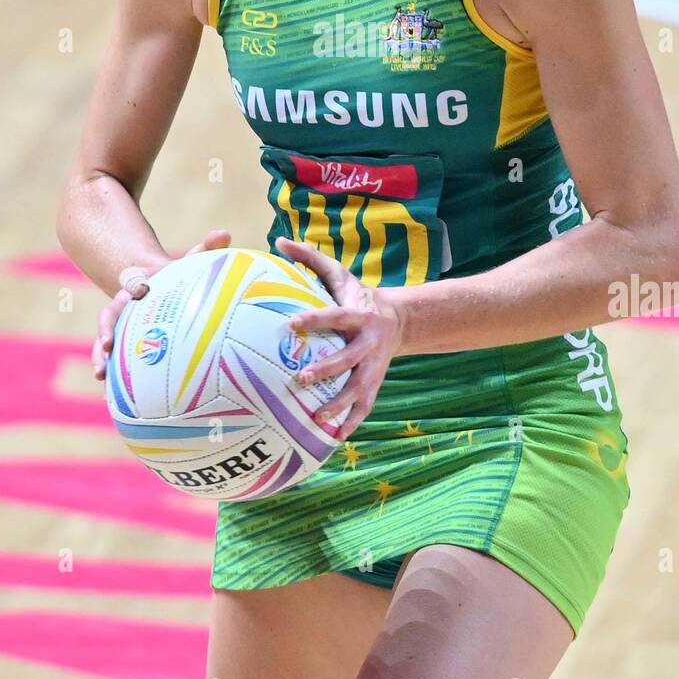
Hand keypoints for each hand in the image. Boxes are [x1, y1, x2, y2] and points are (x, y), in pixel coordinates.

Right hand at [92, 229, 231, 378]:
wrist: (154, 286)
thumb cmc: (176, 278)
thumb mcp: (189, 263)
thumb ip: (205, 249)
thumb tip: (225, 232)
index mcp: (137, 288)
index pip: (131, 286)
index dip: (133, 289)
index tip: (137, 292)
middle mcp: (124, 308)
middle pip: (109, 319)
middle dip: (104, 332)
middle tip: (105, 346)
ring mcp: (121, 327)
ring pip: (105, 342)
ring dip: (100, 356)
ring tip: (99, 375)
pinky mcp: (125, 344)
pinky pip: (117, 359)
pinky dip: (114, 373)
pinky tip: (115, 394)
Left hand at [273, 235, 405, 439]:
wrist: (398, 320)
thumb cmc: (357, 295)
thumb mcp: (339, 274)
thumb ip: (310, 258)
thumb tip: (279, 240)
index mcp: (358, 314)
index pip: (335, 316)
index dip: (316, 319)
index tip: (291, 323)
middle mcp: (368, 343)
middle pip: (348, 359)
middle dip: (326, 369)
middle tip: (299, 378)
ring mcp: (373, 366)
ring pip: (358, 389)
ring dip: (338, 405)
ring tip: (317, 419)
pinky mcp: (375, 384)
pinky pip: (364, 407)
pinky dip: (351, 423)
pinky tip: (333, 438)